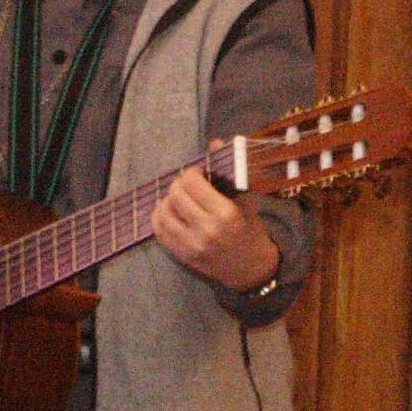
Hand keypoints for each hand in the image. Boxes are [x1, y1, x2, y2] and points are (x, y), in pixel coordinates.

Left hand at [153, 166, 280, 291]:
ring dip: (166, 201)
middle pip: (175, 195)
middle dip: (179, 184)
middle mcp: (207, 230)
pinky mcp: (184, 256)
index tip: (198, 173)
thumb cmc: (251, 230)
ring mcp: (193, 246)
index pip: (192, 182)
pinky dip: (159, 218)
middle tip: (187, 185)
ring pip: (163, 213)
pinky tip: (168, 213)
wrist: (252, 269)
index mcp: (226, 213)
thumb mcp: (245, 200)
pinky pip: (160, 232)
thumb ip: (228, 171)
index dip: (191, 172)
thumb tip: (214, 141)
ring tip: (176, 199)